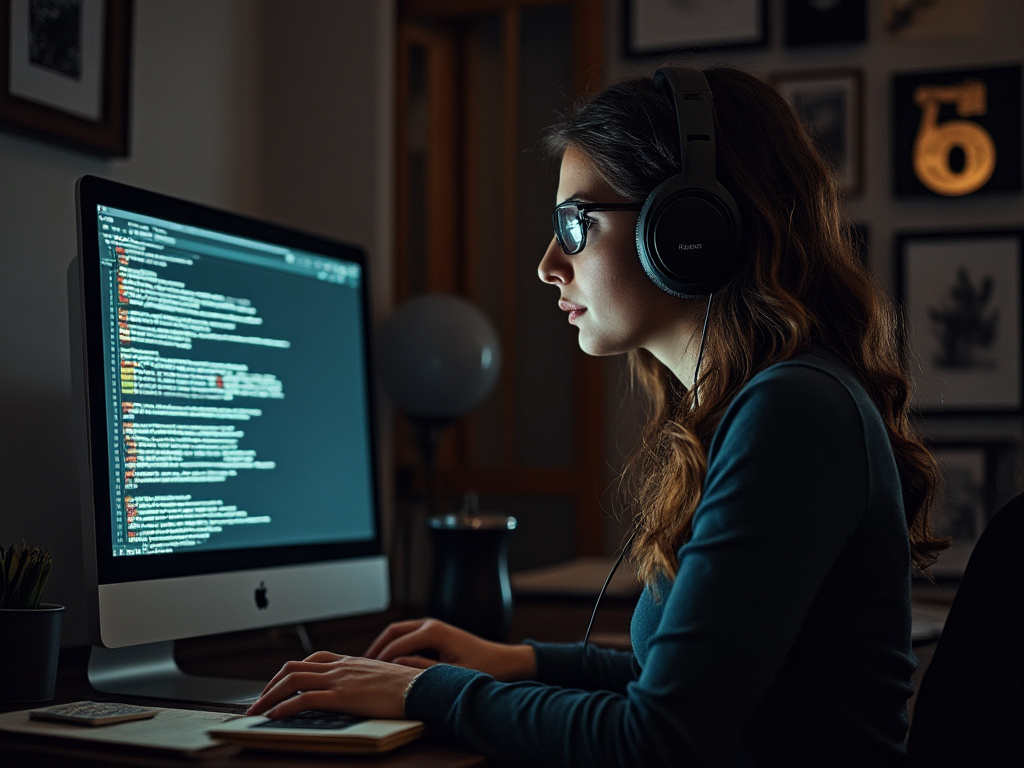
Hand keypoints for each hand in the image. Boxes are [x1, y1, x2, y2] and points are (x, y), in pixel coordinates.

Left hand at [245, 652, 419, 719]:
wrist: (423, 688)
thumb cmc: (409, 688)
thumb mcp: (383, 679)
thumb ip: (366, 682)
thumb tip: (360, 692)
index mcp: (351, 662)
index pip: (311, 659)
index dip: (290, 672)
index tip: (278, 686)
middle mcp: (341, 666)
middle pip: (294, 667)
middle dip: (271, 684)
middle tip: (258, 701)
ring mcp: (340, 679)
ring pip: (292, 680)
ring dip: (268, 695)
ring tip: (256, 711)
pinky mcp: (342, 696)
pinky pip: (303, 698)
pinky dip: (283, 707)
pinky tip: (274, 717)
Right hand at [365, 618, 535, 681]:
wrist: (504, 661)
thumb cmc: (482, 668)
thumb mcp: (451, 674)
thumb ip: (422, 670)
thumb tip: (396, 665)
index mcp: (434, 632)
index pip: (397, 644)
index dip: (379, 660)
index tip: (365, 674)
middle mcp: (430, 624)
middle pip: (393, 632)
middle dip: (375, 648)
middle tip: (359, 667)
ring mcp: (432, 626)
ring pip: (398, 631)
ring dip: (383, 645)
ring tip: (368, 665)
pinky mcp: (434, 632)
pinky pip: (407, 635)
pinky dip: (393, 645)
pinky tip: (387, 662)